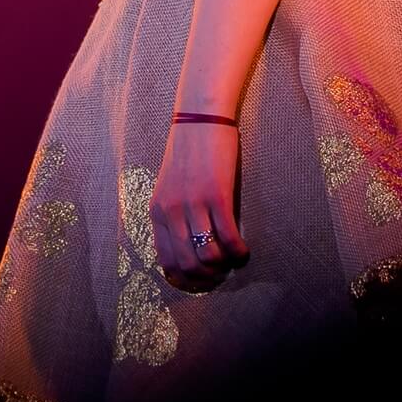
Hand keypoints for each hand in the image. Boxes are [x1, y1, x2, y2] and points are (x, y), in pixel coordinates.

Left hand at [150, 121, 249, 292]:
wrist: (200, 120)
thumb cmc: (189, 155)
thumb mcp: (170, 188)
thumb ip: (173, 215)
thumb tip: (187, 249)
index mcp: (157, 210)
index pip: (166, 260)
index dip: (186, 279)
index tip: (202, 281)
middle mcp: (171, 210)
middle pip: (188, 264)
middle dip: (208, 277)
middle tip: (222, 273)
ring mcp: (193, 204)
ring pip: (208, 256)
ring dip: (224, 266)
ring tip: (233, 260)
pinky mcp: (217, 195)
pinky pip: (228, 237)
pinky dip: (239, 251)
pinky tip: (244, 250)